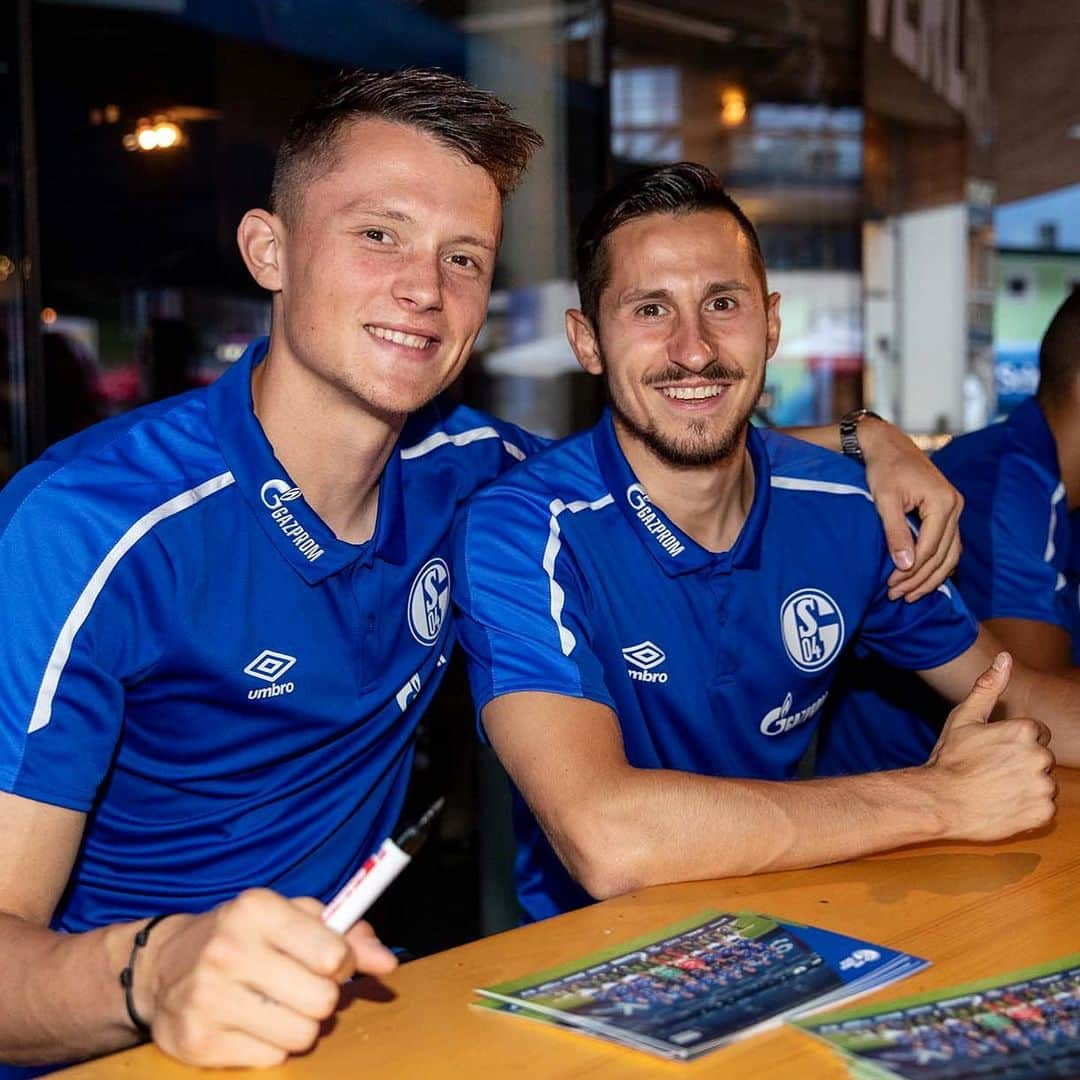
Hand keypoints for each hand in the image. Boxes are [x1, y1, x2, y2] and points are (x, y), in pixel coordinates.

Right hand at [137, 889, 397, 1066]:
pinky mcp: (198, 1043)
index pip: (333, 954)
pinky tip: (252, 1025)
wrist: (161, 968)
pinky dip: (272, 1046)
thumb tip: (387, 963)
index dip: (344, 963)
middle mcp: (229, 951)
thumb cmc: (244, 936)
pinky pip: (271, 1059)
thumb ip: (347, 933)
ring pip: (302, 1035)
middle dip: (324, 997)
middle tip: (305, 987)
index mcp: (256, 910)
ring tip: (280, 1006)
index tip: (331, 961)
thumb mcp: (293, 917)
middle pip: (322, 1000)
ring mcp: (209, 999)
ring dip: (302, 1025)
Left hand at [858, 417, 962, 601]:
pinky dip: (936, 563)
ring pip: (950, 554)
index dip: (911, 571)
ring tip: (908, 595)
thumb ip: (895, 533)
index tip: (891, 587)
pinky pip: (948, 544)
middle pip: (943, 555)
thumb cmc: (884, 469)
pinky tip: (920, 578)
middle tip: (897, 597)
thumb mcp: (885, 501)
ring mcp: (955, 508)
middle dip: (920, 579)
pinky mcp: (948, 511)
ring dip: (931, 577)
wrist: (888, 445)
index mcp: (943, 502)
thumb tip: (905, 565)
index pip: (930, 548)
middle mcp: (955, 506)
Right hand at [926, 652, 1056, 840]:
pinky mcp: (1042, 812)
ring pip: (1044, 783)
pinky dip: (1028, 809)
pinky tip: (1004, 805)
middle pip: (1042, 759)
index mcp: (1025, 730)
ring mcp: (1043, 786)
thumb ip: (988, 687)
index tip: (993, 753)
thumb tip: (1005, 658)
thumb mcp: (964, 718)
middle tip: (992, 772)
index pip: (1037, 735)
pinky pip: (1044, 809)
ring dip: (1026, 787)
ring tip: (997, 790)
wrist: (939, 802)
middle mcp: (1040, 756)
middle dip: (1023, 764)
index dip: (1014, 743)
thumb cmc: (950, 759)